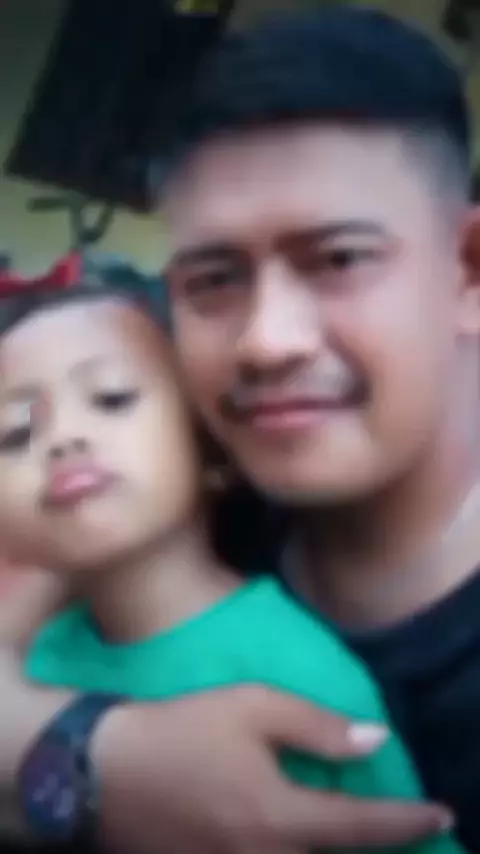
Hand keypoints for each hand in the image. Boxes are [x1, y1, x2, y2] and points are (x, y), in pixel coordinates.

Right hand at [94, 686, 451, 853]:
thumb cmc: (181, 729)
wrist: (99, 772)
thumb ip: (316, 725)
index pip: (362, 826)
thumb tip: (375, 741)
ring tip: (346, 829)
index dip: (408, 822)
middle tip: (400, 827)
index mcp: (279, 816)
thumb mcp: (251, 707)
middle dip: (377, 848)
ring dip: (333, 851)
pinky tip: (292, 834)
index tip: (440, 813)